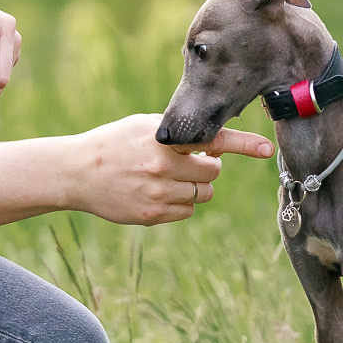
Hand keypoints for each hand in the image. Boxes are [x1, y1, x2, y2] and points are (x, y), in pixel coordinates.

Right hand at [66, 114, 274, 225]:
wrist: (76, 172)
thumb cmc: (113, 144)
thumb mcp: (142, 127)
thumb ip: (177, 133)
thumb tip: (212, 143)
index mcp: (164, 141)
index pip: (213, 140)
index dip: (244, 144)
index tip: (267, 149)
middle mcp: (164, 167)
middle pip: (212, 172)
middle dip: (205, 168)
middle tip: (183, 164)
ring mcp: (158, 194)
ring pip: (202, 195)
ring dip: (193, 187)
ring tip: (165, 179)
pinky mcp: (152, 215)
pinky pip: (186, 212)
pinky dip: (179, 204)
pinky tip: (155, 193)